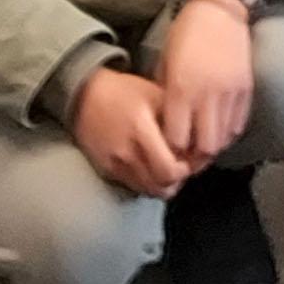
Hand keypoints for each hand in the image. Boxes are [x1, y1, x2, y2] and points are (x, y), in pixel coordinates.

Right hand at [69, 64, 188, 198]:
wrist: (86, 96)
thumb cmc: (126, 91)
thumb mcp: (155, 94)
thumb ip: (177, 118)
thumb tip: (197, 142)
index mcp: (141, 129)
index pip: (168, 170)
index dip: (185, 171)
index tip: (189, 159)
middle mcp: (126, 152)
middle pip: (160, 187)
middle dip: (177, 182)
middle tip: (182, 168)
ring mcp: (114, 164)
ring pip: (147, 191)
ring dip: (162, 185)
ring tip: (168, 169)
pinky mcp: (105, 170)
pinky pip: (132, 187)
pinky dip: (146, 183)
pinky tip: (150, 168)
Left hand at [153, 0, 255, 167]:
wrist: (219, 10)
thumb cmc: (184, 35)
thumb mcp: (165, 64)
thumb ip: (166, 97)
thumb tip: (166, 127)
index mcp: (181, 89)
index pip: (177, 139)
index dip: (171, 151)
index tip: (168, 150)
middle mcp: (207, 95)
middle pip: (205, 147)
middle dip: (194, 156)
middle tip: (188, 153)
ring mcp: (230, 93)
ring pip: (224, 139)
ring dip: (212, 145)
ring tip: (203, 141)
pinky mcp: (247, 89)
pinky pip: (239, 124)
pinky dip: (228, 132)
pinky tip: (219, 127)